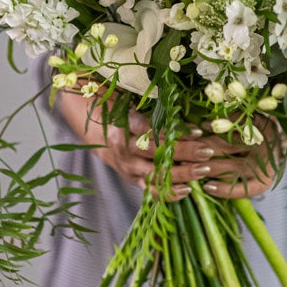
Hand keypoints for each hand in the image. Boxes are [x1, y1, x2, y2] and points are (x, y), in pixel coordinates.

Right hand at [56, 90, 281, 200]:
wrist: (78, 113)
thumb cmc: (104, 98)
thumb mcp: (122, 93)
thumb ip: (145, 101)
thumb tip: (178, 102)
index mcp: (118, 126)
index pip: (150, 132)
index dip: (175, 133)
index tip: (197, 130)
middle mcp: (121, 150)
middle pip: (156, 155)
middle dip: (185, 154)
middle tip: (209, 151)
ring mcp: (123, 166)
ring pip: (155, 176)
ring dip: (181, 174)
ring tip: (204, 171)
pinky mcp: (126, 175)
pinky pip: (148, 189)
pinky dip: (167, 192)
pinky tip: (187, 190)